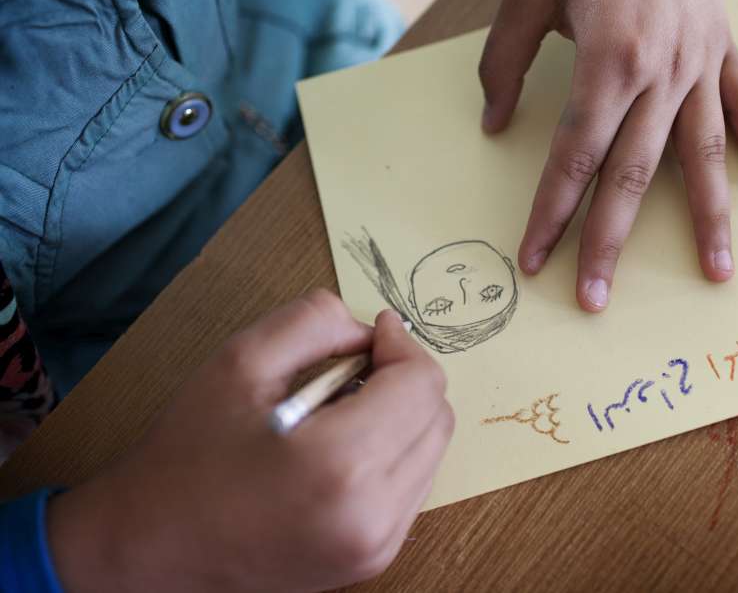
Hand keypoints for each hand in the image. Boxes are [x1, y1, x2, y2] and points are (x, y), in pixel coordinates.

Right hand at [47, 292, 453, 591]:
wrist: (155, 547)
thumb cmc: (190, 453)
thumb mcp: (241, 361)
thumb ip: (315, 322)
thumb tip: (373, 331)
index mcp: (339, 463)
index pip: (422, 385)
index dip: (401, 345)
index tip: (373, 333)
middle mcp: (372, 514)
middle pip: (437, 417)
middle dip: (404, 379)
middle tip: (354, 369)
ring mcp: (378, 545)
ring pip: (431, 451)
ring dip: (401, 416)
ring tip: (340, 412)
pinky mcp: (375, 560)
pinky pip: (414, 485)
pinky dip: (392, 453)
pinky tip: (341, 449)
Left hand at [479, 0, 737, 310]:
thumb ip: (504, 63)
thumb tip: (495, 124)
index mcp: (608, 63)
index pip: (574, 157)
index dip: (551, 212)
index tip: (535, 259)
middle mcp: (660, 76)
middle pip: (631, 175)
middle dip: (609, 241)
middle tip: (597, 298)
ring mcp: (700, 66)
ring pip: (703, 155)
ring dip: (709, 218)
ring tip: (718, 272)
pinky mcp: (724, 50)